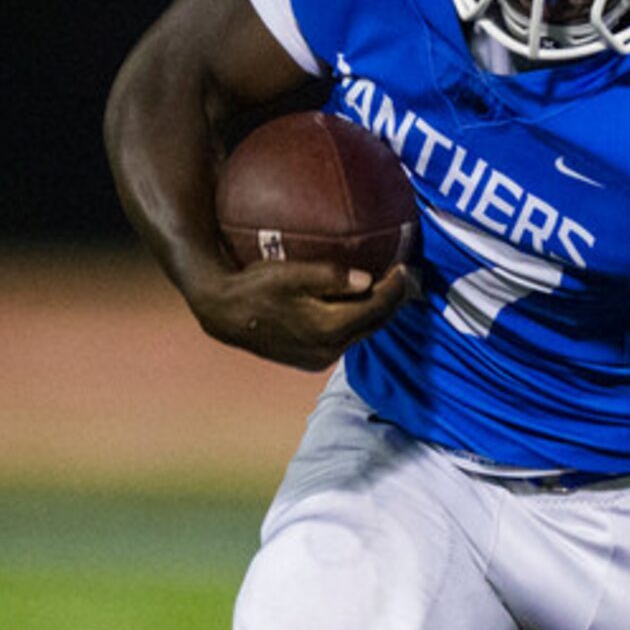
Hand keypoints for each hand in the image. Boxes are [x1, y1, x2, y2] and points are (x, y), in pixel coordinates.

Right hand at [184, 259, 411, 370]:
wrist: (223, 313)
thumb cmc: (253, 286)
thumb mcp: (290, 274)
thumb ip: (330, 277)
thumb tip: (367, 280)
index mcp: (326, 328)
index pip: (375, 308)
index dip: (395, 288)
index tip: (407, 268)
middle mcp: (328, 350)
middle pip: (374, 324)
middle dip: (392, 301)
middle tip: (406, 277)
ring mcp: (320, 358)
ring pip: (361, 333)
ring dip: (376, 312)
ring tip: (389, 289)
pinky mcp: (312, 360)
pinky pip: (346, 339)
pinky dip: (358, 322)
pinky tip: (361, 305)